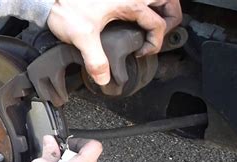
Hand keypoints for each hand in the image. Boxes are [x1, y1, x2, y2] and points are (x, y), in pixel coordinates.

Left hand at [47, 0, 181, 84]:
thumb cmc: (66, 7)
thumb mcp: (82, 37)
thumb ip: (95, 60)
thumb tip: (104, 78)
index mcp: (130, 3)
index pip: (159, 24)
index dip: (155, 42)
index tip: (141, 52)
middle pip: (168, 1)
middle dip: (171, 17)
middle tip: (162, 32)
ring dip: (159, 7)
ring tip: (154, 22)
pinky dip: (144, 5)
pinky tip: (133, 16)